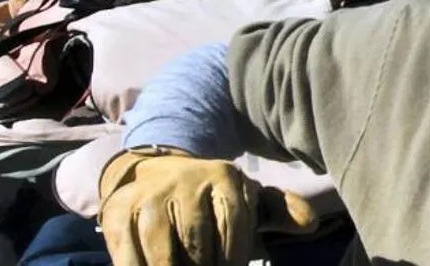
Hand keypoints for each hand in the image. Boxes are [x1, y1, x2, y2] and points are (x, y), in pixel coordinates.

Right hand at [100, 150, 321, 265]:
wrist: (155, 172)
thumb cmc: (210, 197)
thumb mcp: (246, 200)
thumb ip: (278, 210)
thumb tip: (311, 223)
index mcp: (226, 178)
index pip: (234, 231)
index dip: (232, 259)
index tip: (230, 265)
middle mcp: (187, 182)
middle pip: (198, 248)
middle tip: (206, 265)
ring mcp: (150, 197)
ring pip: (163, 257)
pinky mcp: (118, 213)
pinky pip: (129, 260)